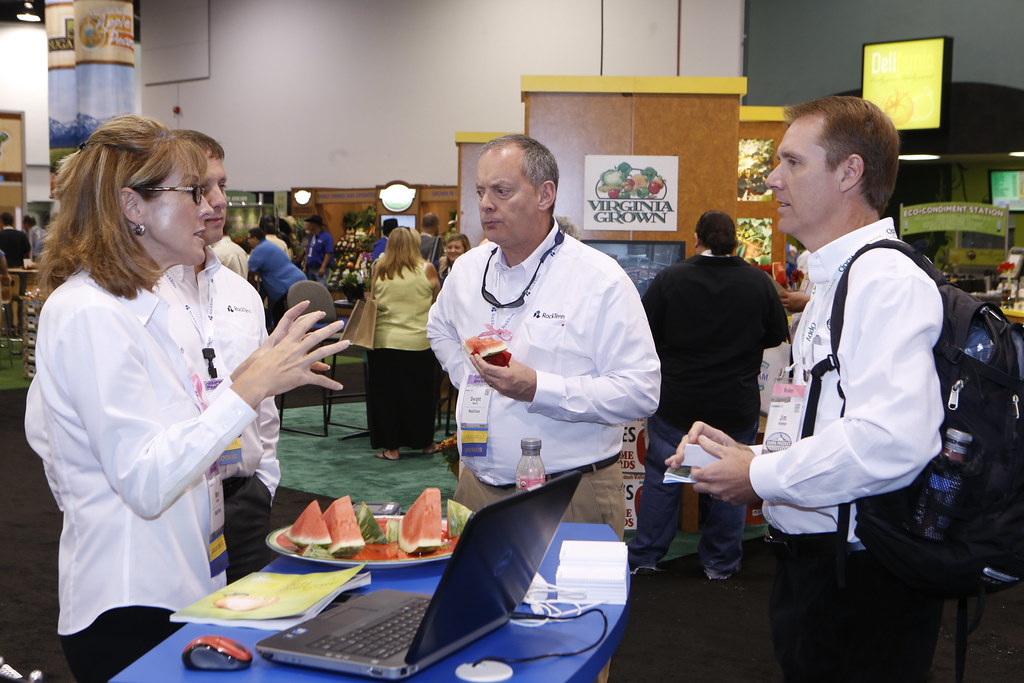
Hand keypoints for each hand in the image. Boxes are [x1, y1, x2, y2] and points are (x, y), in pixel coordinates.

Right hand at [231, 301, 349, 407]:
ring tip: (347, 343)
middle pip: (315, 336)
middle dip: (329, 329)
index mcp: (286, 343)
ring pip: (322, 353)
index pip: (301, 326)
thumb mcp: (267, 350)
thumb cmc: (258, 367)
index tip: (320, 313)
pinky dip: (329, 383)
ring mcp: (299, 363)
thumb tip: (282, 342)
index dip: (312, 318)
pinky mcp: (301, 377)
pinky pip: (318, 380)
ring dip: (336, 347)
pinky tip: (339, 386)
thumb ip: (278, 345)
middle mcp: (294, 351)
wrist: (255, 381)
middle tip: (339, 323)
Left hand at [468, 353, 536, 401]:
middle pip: (483, 374)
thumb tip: (495, 353)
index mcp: (505, 375)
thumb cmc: (529, 376)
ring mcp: (501, 390)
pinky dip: (487, 377)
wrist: (536, 389)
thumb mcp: (516, 364)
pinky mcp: (502, 393)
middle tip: (472, 358)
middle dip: (476, 365)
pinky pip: (491, 384)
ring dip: (480, 371)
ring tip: (477, 363)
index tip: (475, 355)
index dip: (478, 361)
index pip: (486, 368)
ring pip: (486, 380)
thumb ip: (504, 359)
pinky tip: (486, 371)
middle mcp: (501, 384)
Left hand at [666, 421, 758, 505]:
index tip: (699, 467)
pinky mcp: (731, 501)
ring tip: (718, 479)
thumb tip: (701, 439)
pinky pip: (721, 498)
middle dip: (699, 481)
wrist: (763, 477)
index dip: (695, 470)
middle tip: (705, 474)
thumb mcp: (728, 451)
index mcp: (712, 474)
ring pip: (709, 493)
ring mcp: (723, 496)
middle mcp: (715, 487)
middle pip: (697, 487)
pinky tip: (729, 485)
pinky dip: (722, 492)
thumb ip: (711, 446)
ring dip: (710, 487)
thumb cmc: (747, 463)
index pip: (694, 475)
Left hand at [779, 289, 809, 312]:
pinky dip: (788, 308)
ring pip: (783, 305)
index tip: (782, 294)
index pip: (782, 294)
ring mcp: (790, 306)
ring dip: (783, 303)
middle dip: (781, 299)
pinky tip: (790, 306)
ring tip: (786, 302)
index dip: (782, 294)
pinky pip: (787, 309)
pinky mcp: (792, 310)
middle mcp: (789, 301)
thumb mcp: (797, 293)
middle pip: (781, 300)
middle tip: (783, 298)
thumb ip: (791, 292)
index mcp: (790, 295)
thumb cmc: (803, 297)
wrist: (808, 303)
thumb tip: (786, 289)